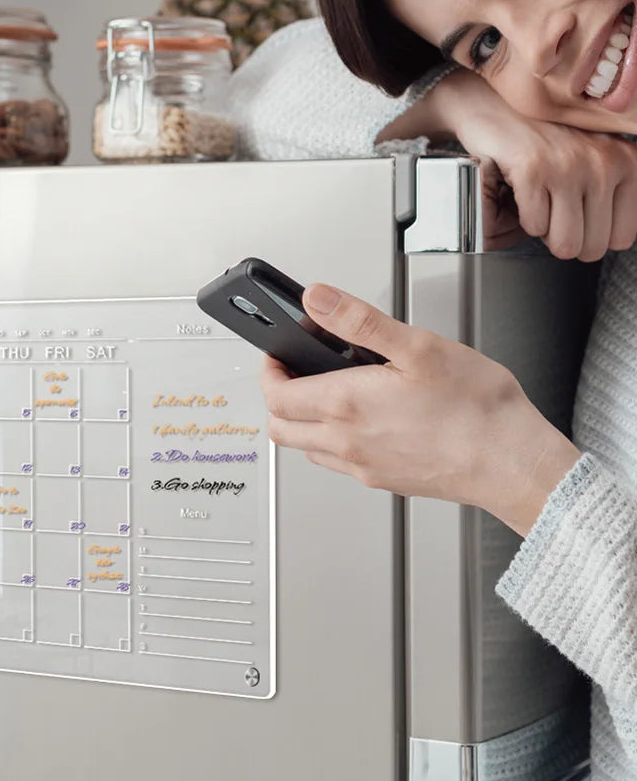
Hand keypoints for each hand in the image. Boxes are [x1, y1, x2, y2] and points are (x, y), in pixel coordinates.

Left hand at [260, 284, 580, 536]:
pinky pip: (338, 463)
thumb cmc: (477, 409)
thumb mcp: (418, 346)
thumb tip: (318, 299)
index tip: (278, 354)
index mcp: (346, 405)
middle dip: (278, 398)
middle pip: (280, 429)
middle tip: (294, 373)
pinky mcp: (382, 481)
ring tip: (329, 392)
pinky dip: (332, 441)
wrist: (512, 464)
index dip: (268, 371)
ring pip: (306, 449)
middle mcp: (346, 443)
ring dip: (303, 421)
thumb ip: (359, 321)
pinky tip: (362, 421)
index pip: (276, 395)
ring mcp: (362, 467)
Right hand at [382, 69, 636, 260]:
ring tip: (539, 204)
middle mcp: (605, 162)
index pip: (621, 238)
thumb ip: (609, 196)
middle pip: (591, 248)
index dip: (589, 236)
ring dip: (544, 233)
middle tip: (552, 213)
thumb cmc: (544, 142)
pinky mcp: (533, 169)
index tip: (575, 215)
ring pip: (564, 243)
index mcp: (627, 162)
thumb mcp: (593, 163)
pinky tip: (522, 196)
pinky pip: (534, 226)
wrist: (500, 111)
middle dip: (564, 241)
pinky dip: (523, 220)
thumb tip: (604, 241)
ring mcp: (569, 165)